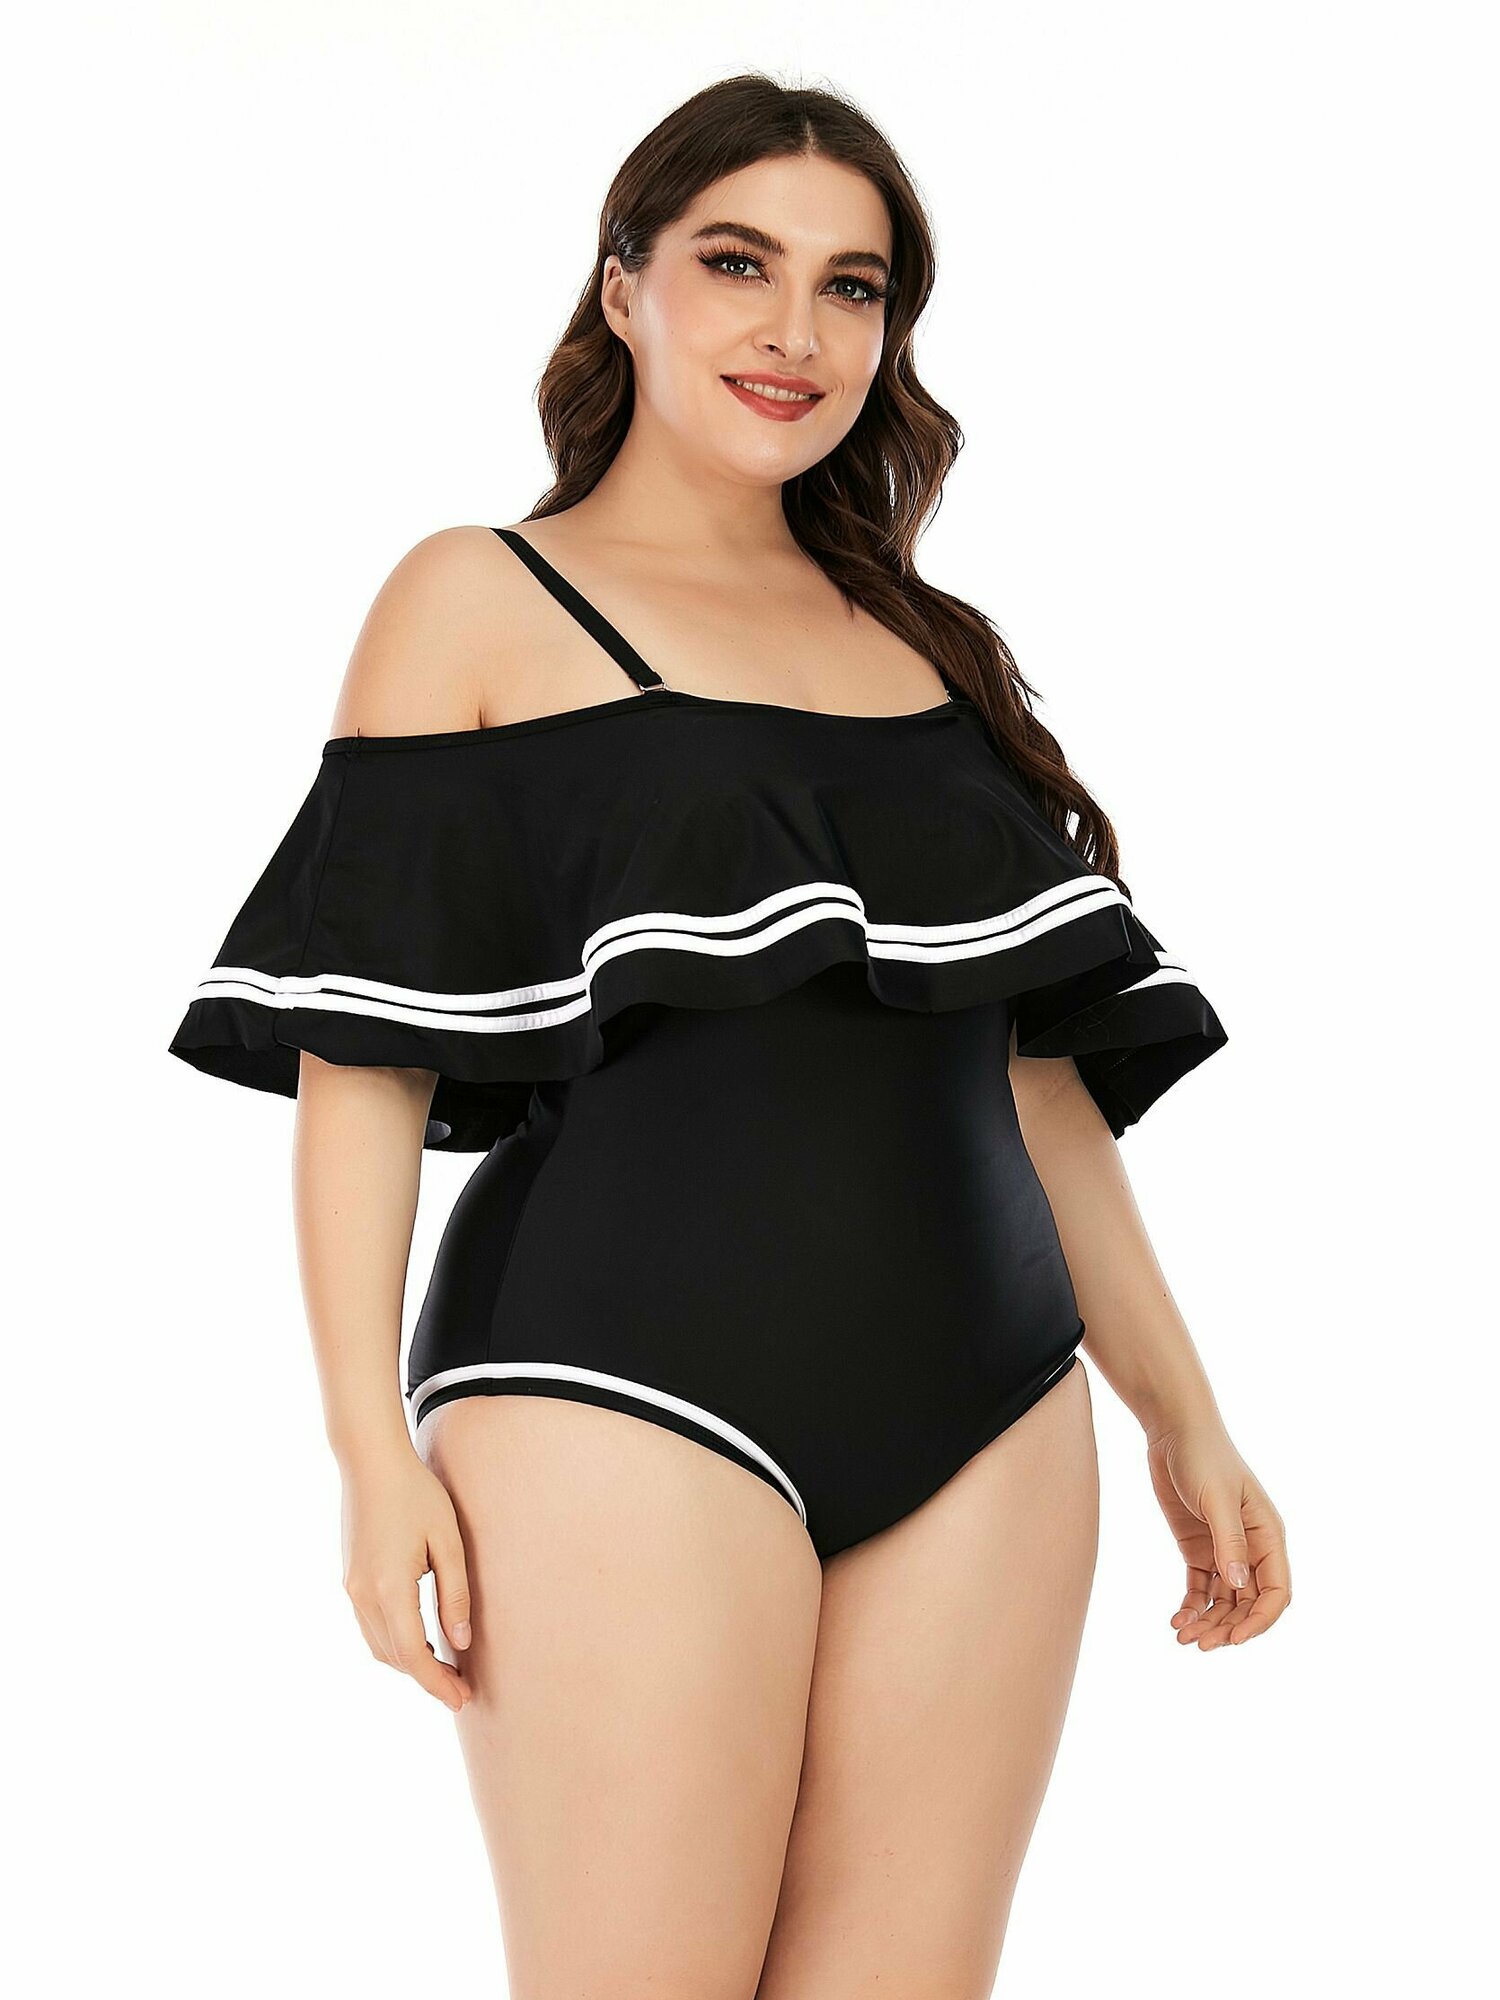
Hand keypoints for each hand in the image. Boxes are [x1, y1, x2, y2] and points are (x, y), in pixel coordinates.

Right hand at [340, 1448, 473, 1710]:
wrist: (371, 1462)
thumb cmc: (416, 1494)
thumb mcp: (447, 1541)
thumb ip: (455, 1594)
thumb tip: (460, 1643)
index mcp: (389, 1587)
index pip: (412, 1654)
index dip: (436, 1682)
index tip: (461, 1699)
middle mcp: (363, 1595)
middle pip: (393, 1656)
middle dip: (426, 1677)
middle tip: (460, 1688)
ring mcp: (351, 1588)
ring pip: (379, 1645)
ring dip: (409, 1662)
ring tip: (444, 1667)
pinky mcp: (350, 1579)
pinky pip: (371, 1626)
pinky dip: (394, 1642)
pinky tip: (420, 1637)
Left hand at [1145, 1417, 1290, 1648]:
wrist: (1174, 1430)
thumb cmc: (1204, 1456)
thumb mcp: (1217, 1498)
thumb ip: (1229, 1541)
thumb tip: (1239, 1584)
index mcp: (1268, 1537)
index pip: (1276, 1592)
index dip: (1259, 1620)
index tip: (1234, 1638)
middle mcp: (1251, 1548)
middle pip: (1248, 1603)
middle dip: (1228, 1627)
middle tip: (1200, 1645)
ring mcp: (1224, 1550)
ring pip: (1223, 1600)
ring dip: (1208, 1622)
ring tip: (1183, 1639)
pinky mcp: (1198, 1548)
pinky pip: (1201, 1587)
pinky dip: (1192, 1607)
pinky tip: (1177, 1620)